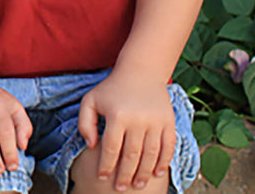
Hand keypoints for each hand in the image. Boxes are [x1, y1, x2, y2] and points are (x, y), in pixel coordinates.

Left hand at [78, 70, 176, 190]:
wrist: (140, 72)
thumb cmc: (112, 88)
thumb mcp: (91, 100)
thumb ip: (85, 123)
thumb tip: (91, 146)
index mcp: (117, 115)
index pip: (111, 148)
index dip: (106, 165)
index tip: (102, 177)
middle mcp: (138, 120)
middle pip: (132, 155)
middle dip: (125, 175)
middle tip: (120, 188)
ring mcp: (156, 122)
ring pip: (151, 154)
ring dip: (144, 173)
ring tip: (138, 185)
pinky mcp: (169, 122)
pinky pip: (168, 147)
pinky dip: (164, 161)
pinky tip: (157, 172)